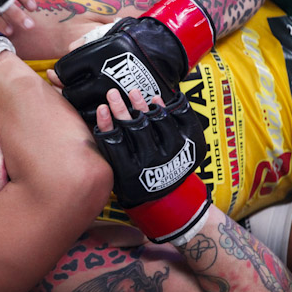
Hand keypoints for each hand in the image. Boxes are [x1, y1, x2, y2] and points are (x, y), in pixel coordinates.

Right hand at [95, 88, 209, 244]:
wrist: (169, 199)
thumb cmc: (136, 185)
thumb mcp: (118, 174)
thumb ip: (110, 150)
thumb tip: (102, 117)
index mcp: (131, 172)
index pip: (115, 142)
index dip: (107, 123)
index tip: (101, 107)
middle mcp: (152, 162)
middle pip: (135, 128)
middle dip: (121, 108)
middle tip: (112, 92)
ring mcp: (174, 153)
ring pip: (157, 121)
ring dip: (142, 105)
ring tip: (132, 92)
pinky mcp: (189, 145)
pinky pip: (179, 120)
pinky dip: (166, 108)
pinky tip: (155, 99)